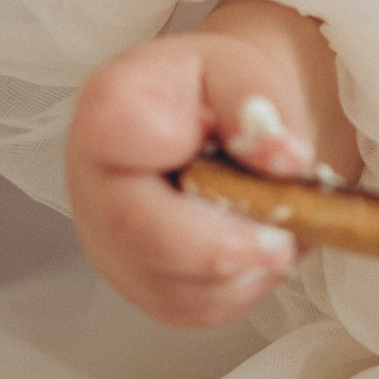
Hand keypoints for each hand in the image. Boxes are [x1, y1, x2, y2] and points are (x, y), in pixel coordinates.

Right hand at [64, 0, 346, 329]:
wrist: (215, 125)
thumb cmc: (218, 94)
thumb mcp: (241, 70)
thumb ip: (261, 101)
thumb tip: (286, 157)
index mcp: (108, 110)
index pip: (118, 130)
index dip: (174, 142)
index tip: (212, 135)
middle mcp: (92, 185)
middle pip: (138, 231)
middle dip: (220, 244)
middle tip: (281, 238)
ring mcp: (109, 245)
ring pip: (171, 285)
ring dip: (241, 272)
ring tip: (280, 235)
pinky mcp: (142, 287)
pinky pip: (192, 309)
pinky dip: (240, 290)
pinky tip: (257, 254)